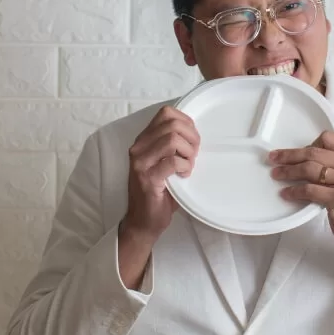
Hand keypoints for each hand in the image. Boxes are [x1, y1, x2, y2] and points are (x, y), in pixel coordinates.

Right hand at [120, 106, 200, 243]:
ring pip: (172, 139)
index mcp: (143, 140)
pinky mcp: (147, 177)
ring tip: (188, 165)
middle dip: (191, 137)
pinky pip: (173, 161)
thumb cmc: (159, 192)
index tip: (192, 139)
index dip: (186, 122)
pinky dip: (185, 166)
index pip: (166, 113)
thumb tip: (194, 132)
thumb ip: (174, 145)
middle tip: (194, 155)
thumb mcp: (165, 162)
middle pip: (172, 124)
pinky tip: (184, 174)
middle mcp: (138, 147)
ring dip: (188, 152)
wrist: (143, 222)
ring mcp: (140, 162)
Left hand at [268, 131, 333, 262]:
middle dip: (290, 155)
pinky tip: (286, 193)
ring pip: (309, 169)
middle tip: (274, 157)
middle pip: (315, 152)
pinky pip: (309, 190)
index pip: (328, 138)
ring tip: (276, 174)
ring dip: (288, 171)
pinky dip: (294, 191)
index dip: (308, 144)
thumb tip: (307, 156)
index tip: (295, 151)